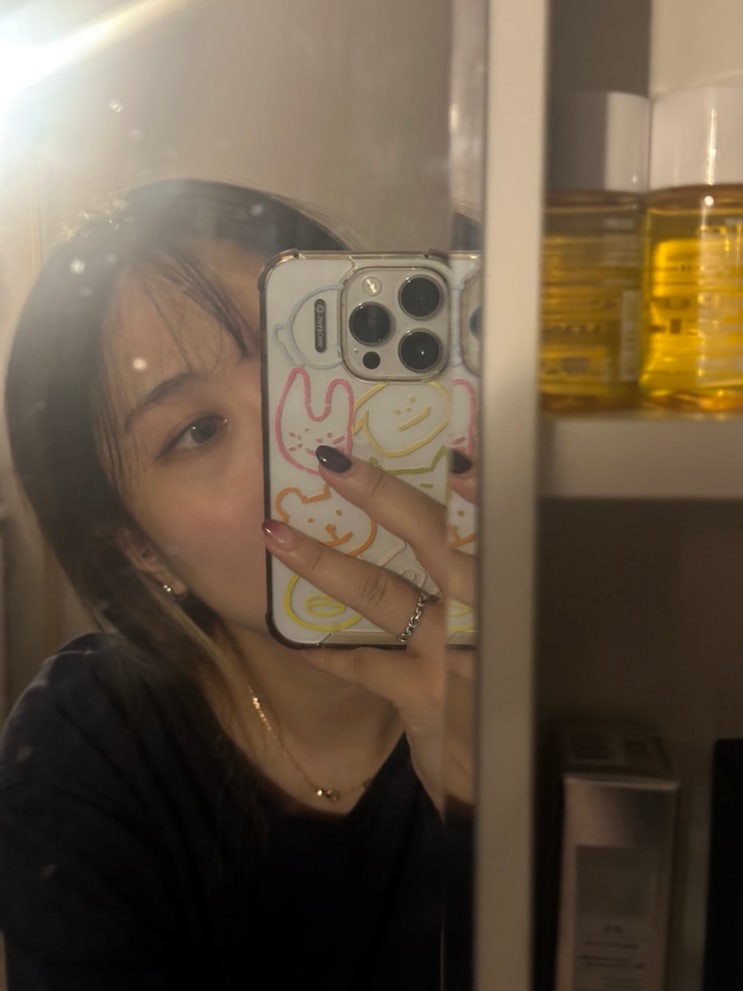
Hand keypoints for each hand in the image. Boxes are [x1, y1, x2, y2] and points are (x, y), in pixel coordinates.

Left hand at [261, 446, 475, 811]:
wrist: (515, 783)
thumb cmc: (511, 702)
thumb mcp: (507, 643)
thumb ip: (479, 597)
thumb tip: (442, 539)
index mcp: (508, 591)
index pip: (489, 526)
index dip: (473, 489)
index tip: (449, 451)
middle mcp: (485, 614)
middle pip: (436, 541)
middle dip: (383, 497)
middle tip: (333, 463)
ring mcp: (452, 655)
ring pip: (384, 593)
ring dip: (327, 562)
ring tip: (278, 535)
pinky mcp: (421, 696)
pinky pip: (362, 664)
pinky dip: (325, 650)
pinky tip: (290, 638)